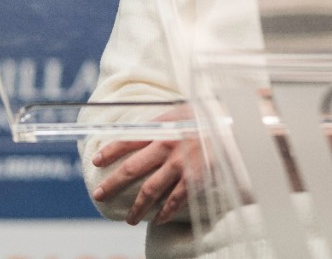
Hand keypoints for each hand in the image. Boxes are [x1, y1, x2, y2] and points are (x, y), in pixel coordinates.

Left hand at [90, 105, 201, 225]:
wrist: (235, 123)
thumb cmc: (209, 115)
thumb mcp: (182, 111)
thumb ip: (163, 122)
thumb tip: (144, 129)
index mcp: (162, 128)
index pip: (128, 139)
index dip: (110, 151)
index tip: (96, 161)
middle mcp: (167, 146)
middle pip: (132, 168)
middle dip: (113, 183)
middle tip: (100, 194)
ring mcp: (180, 164)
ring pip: (150, 190)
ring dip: (137, 207)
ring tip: (129, 219)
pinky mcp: (194, 178)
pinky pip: (174, 200)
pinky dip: (165, 212)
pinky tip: (158, 220)